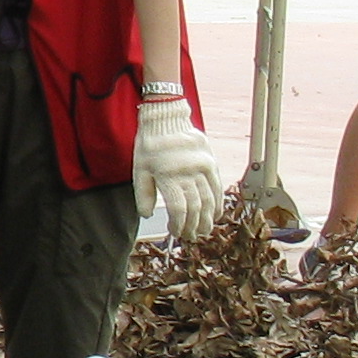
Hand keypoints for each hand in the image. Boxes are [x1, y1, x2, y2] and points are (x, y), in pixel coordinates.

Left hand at [132, 97, 221, 234]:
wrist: (167, 120)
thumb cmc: (149, 146)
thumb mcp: (139, 170)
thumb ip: (143, 194)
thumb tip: (147, 216)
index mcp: (168, 175)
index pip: (178, 208)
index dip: (178, 224)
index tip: (175, 232)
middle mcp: (188, 173)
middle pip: (195, 207)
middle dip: (193, 225)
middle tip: (190, 237)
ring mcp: (202, 168)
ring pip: (209, 200)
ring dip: (207, 219)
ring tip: (203, 231)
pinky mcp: (211, 164)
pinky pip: (218, 188)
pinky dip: (217, 203)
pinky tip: (215, 215)